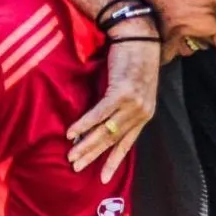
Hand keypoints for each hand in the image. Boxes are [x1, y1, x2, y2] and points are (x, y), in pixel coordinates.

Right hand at [67, 37, 160, 182]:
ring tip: (71, 155)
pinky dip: (84, 125)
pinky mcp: (122, 93)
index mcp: (144, 115)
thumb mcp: (132, 87)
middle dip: (93, 156)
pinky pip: (100, 114)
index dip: (114, 161)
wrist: (139, 36)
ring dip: (86, 145)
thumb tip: (103, 119)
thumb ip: (121, 105)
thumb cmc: (133, 58)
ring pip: (106, 131)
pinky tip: (72, 133)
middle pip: (113, 141)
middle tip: (77, 168)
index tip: (103, 179)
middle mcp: (141, 113)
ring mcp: (133, 104)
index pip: (127, 144)